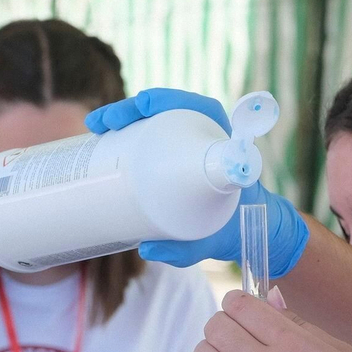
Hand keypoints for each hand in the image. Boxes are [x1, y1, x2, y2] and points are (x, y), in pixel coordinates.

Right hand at [85, 89, 309, 274]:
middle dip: (130, 109)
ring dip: (125, 117)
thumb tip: (146, 249)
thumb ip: (186, 250)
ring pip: (156, 120)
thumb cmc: (241, 229)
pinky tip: (105, 139)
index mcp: (224, 142)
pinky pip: (154, 136)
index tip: (138, 111)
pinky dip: (129, 133)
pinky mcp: (179, 157)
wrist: (255, 231)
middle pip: (166, 108)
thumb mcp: (216, 240)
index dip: (162, 101)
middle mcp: (207, 135)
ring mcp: (192, 143)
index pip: (194, 106)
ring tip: (96, 129)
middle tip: (103, 125)